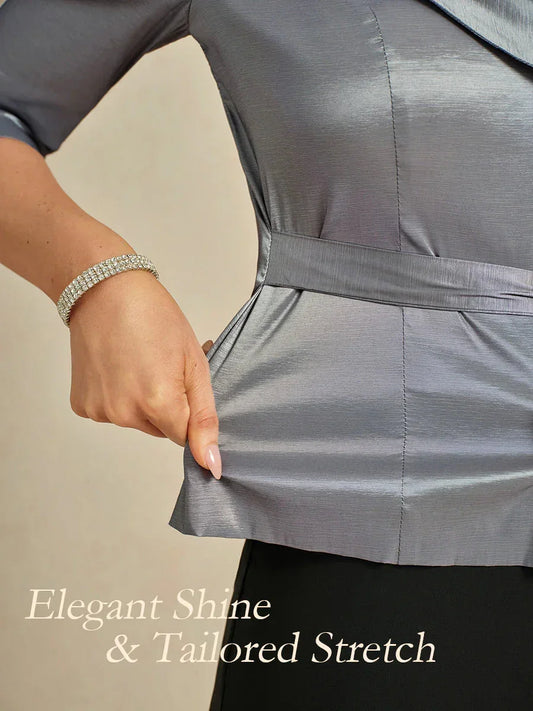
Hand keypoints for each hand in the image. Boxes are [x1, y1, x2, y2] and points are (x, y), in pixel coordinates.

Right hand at [68, 269, 221, 478]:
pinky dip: (117, 397)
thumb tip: (211, 464)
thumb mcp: (194, 364)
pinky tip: (116, 368)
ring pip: (136, 422)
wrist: (105, 291)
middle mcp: (125, 414)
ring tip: (138, 362)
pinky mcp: (83, 406)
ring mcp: (101, 411)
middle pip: (160, 430)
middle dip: (166, 405)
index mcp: (158, 403)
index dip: (188, 410)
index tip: (182, 383)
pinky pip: (112, 413)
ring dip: (141, 402)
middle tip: (160, 366)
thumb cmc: (154, 317)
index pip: (185, 436)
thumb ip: (204, 418)